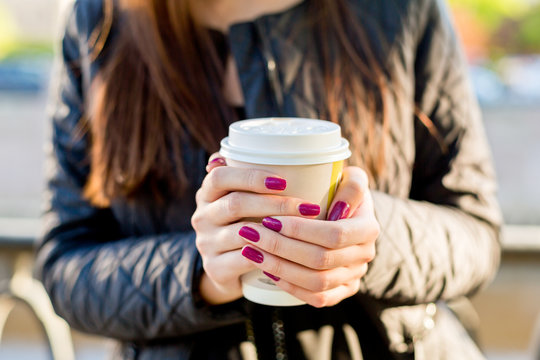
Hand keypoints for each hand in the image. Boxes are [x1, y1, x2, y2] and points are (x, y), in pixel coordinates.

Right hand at [192, 154, 321, 304]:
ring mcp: (206, 243)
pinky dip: (268, 255)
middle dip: (275, 204)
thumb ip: (252, 180)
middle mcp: (202, 216)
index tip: (283, 181)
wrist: (228, 271)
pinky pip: (243, 260)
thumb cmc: (245, 225)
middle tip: (307, 207)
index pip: (220, 177)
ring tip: (305, 230)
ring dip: (277, 230)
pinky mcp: (215, 268)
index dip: (251, 177)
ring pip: (242, 233)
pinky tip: (289, 252)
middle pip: (235, 203)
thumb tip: (272, 151)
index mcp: (208, 193)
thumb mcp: (243, 201)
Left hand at [237, 166, 379, 307]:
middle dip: (281, 247)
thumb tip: (336, 209)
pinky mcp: (342, 291)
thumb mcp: (351, 178)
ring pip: (316, 282)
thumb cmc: (340, 191)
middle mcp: (365, 256)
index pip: (334, 234)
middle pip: (320, 260)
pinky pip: (318, 298)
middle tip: (251, 233)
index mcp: (369, 228)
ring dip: (280, 267)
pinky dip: (291, 286)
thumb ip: (352, 185)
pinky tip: (267, 271)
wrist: (348, 217)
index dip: (300, 230)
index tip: (270, 219)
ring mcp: (354, 277)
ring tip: (252, 251)